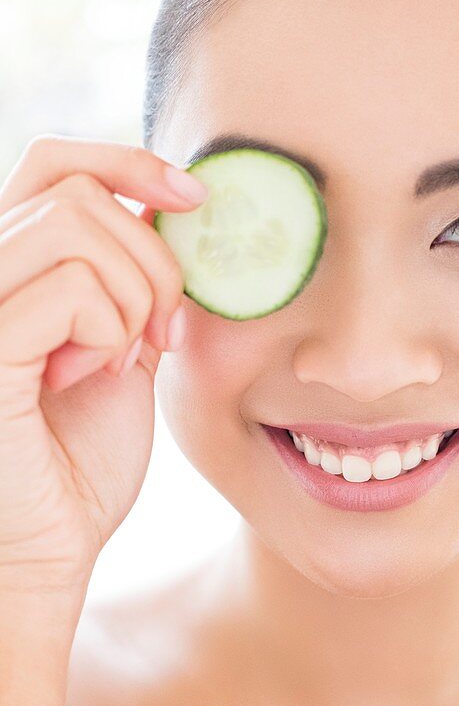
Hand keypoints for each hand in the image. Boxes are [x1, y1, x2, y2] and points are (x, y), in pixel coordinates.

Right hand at [0, 133, 206, 597]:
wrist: (52, 544)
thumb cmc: (81, 458)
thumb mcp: (122, 346)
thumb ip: (130, 277)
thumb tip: (164, 202)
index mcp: (7, 268)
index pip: (54, 163)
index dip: (128, 161)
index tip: (193, 196)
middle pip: (82, 193)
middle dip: (152, 263)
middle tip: (157, 337)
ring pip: (76, 226)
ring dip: (133, 298)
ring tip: (119, 361)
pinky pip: (71, 287)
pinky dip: (108, 333)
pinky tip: (86, 378)